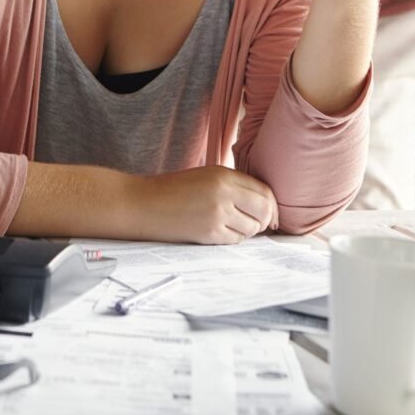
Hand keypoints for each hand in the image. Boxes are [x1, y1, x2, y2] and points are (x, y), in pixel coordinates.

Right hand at [142, 166, 278, 244]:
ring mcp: (217, 214)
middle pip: (264, 210)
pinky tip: (222, 232)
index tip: (271, 214)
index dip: (272, 205)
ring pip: (252, 228)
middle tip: (258, 225)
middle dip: (265, 220)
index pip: (264, 191)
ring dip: (248, 231)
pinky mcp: (209, 233)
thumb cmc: (172, 190)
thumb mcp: (205, 176)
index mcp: (224, 175)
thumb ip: (233, 185)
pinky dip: (234, 238)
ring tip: (233, 226)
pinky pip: (236, 240)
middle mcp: (224, 193)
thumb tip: (263, 203)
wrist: (142, 204)